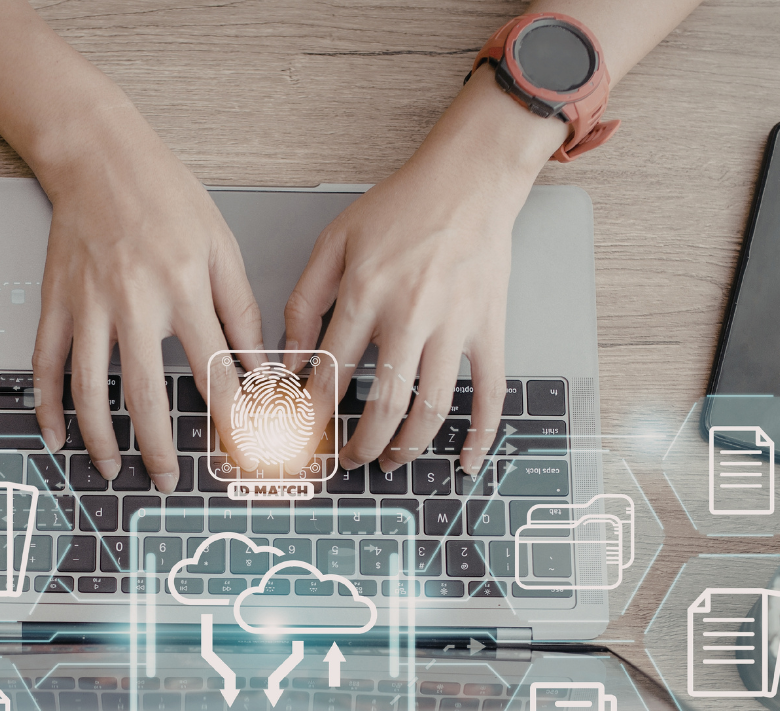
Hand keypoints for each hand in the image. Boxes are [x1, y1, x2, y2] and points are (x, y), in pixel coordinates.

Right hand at [29, 129, 261, 492]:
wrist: (98, 157)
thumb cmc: (164, 196)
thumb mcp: (221, 245)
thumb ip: (242, 309)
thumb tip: (257, 367)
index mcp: (183, 288)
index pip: (212, 371)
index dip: (229, 416)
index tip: (237, 447)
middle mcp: (134, 301)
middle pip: (145, 394)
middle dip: (158, 447)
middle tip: (166, 479)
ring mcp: (88, 305)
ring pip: (89, 388)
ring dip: (100, 437)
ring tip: (112, 468)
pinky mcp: (57, 302)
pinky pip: (47, 363)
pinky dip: (47, 405)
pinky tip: (56, 435)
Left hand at [283, 77, 565, 475]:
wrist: (468, 180)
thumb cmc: (402, 206)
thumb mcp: (335, 241)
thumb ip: (306, 300)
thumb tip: (288, 357)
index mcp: (366, 294)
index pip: (332, 373)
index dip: (314, 412)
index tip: (305, 433)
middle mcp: (410, 315)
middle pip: (384, 404)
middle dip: (362, 444)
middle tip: (350, 459)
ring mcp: (454, 326)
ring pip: (432, 408)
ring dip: (409, 447)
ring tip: (392, 460)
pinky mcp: (489, 329)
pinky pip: (491, 392)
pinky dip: (481, 433)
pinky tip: (466, 461)